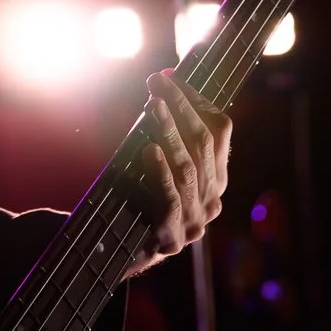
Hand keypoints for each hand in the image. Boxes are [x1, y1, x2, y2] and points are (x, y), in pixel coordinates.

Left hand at [126, 71, 231, 274]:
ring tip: (153, 106)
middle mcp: (212, 197)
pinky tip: (149, 151)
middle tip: (158, 81)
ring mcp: (195, 221)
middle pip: (202, 144)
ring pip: (187, 169)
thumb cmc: (134, 199)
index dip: (198, 101)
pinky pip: (170, 201)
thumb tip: (161, 87)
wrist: (112, 255)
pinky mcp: (172, 239)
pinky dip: (160, 174)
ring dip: (170, 133)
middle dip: (181, 107)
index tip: (173, 76)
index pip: (219, 130)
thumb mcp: (153, 161)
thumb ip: (162, 133)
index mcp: (215, 177)